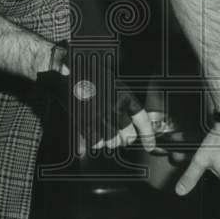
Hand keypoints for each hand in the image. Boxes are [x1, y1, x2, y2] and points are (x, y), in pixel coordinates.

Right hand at [40, 44, 155, 154]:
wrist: (69, 73)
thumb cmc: (94, 78)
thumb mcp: (116, 85)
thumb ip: (127, 105)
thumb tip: (140, 127)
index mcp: (123, 95)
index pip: (141, 119)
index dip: (148, 135)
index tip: (150, 146)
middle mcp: (112, 106)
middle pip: (127, 136)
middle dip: (126, 139)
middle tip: (122, 136)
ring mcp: (98, 115)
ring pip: (111, 142)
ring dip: (110, 141)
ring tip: (106, 133)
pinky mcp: (83, 122)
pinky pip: (94, 142)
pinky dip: (95, 142)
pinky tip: (94, 134)